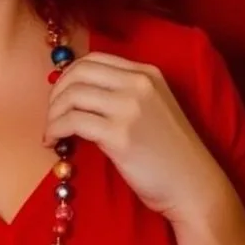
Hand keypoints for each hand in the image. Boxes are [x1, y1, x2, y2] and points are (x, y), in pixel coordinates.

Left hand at [44, 52, 227, 223]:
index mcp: (147, 73)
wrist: (193, 185)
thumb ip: (124, 94)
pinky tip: (53, 142)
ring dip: (53, 113)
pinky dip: (54, 130)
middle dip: (56, 91)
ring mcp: (129, 108)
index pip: (94, 58)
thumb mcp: (153, 109)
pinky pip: (72, 122)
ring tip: (51, 131)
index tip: (61, 95)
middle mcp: (138, 84)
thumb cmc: (170, 154)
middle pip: (79, 72)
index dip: (69, 74)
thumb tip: (78, 94)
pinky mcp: (119, 135)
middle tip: (52, 114)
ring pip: (72, 95)